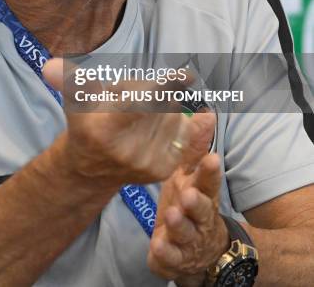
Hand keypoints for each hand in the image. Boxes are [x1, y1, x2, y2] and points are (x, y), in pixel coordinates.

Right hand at [43, 57, 191, 185]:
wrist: (90, 169)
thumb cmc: (87, 122)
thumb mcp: (77, 99)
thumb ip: (70, 79)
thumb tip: (49, 66)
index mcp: (105, 130)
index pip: (140, 104)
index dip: (163, 87)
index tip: (187, 75)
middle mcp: (128, 151)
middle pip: (158, 102)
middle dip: (151, 91)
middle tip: (133, 96)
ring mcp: (148, 163)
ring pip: (173, 114)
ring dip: (163, 105)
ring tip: (141, 113)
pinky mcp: (163, 170)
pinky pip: (184, 131)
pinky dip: (177, 119)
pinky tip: (161, 120)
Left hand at [148, 113, 229, 284]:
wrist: (196, 250)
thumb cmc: (189, 200)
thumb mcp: (190, 174)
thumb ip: (195, 147)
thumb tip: (206, 113)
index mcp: (202, 192)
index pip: (209, 180)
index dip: (210, 171)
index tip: (212, 158)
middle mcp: (199, 216)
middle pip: (202, 209)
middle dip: (196, 202)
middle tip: (187, 193)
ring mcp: (188, 238)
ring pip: (186, 232)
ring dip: (180, 224)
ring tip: (172, 215)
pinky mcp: (174, 257)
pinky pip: (170, 256)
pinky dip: (166, 251)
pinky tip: (159, 245)